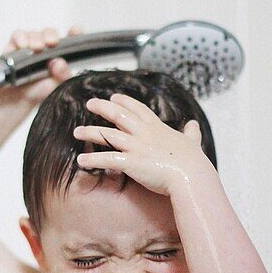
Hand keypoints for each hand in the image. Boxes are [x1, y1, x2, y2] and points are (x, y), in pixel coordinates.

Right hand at [5, 26, 80, 103]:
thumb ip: (63, 76)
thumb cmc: (40, 93)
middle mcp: (47, 49)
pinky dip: (20, 38)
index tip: (75, 31)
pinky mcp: (15, 48)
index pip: (71, 41)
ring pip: (34, 34)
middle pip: (50, 34)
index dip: (75, 33)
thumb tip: (59, 62)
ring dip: (35, 38)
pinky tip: (22, 45)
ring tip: (36, 47)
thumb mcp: (57, 88)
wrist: (18, 102)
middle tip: (51, 42)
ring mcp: (31, 47)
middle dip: (51, 35)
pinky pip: (17, 36)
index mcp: (62, 56)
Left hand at [73, 92, 211, 195]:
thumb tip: (194, 125)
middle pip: (119, 115)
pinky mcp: (131, 163)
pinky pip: (107, 159)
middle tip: (90, 103)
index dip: (125, 102)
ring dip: (90, 132)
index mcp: (157, 128)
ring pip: (108, 135)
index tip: (114, 96)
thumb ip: (191, 133)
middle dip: (102, 107)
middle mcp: (144, 134)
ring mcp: (137, 147)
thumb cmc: (193, 163)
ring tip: (77, 131)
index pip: (138, 109)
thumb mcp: (193, 142)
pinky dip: (92, 159)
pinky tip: (80, 160)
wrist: (191, 176)